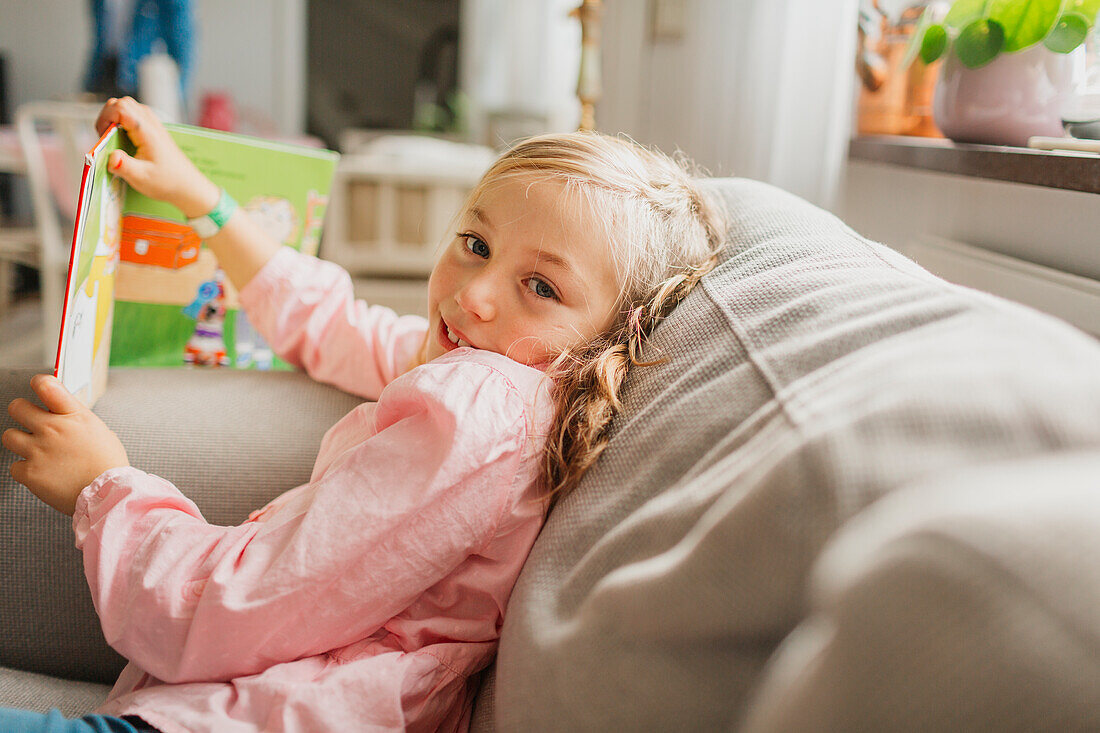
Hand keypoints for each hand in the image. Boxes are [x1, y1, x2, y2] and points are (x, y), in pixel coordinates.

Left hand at [2, 375, 129, 515]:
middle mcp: (53, 429)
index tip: (39, 387)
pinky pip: (14, 466)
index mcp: (74, 415)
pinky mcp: (29, 472)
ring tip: (36, 451)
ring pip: (9, 436)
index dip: (39, 383)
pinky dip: (26, 471)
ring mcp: (38, 450)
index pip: (46, 384)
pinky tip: (42, 473)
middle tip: (31, 422)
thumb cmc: (107, 465)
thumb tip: (62, 415)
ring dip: (20, 443)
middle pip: (17, 407)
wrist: (107, 494)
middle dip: (22, 413)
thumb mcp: (99, 431)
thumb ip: (76, 420)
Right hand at [96, 96, 220, 217]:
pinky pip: (135, 115)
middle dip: (107, 116)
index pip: (120, 107)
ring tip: (114, 139)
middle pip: (122, 103)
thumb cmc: (166, 182)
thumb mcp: (141, 178)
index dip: (105, 118)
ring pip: (128, 107)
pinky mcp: (154, 130)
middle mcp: (151, 123)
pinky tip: (124, 140)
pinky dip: (124, 122)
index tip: (103, 136)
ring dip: (115, 118)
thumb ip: (124, 167)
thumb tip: (111, 156)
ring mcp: (154, 125)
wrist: (187, 186)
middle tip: (106, 137)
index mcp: (147, 132)